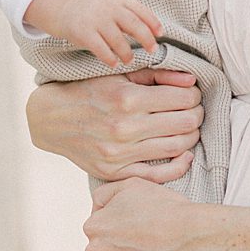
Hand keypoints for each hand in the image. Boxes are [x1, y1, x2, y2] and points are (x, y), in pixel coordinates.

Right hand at [25, 0, 162, 65]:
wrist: (64, 9)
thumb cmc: (95, 12)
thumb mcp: (112, 5)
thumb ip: (129, 14)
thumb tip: (154, 32)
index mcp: (118, 0)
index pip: (140, 9)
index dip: (153, 22)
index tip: (160, 34)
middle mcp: (108, 7)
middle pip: (133, 23)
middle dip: (146, 38)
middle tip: (152, 50)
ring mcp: (95, 19)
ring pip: (117, 39)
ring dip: (126, 52)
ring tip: (129, 60)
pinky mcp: (83, 32)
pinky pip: (100, 48)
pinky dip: (110, 58)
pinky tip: (114, 63)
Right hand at [26, 68, 203, 181]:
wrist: (51, 119)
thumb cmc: (89, 91)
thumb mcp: (120, 75)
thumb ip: (158, 75)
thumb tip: (192, 79)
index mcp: (127, 99)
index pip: (183, 98)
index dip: (195, 94)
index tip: (192, 93)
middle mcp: (125, 128)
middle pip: (185, 122)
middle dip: (197, 113)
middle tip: (195, 109)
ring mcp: (119, 154)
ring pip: (177, 147)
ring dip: (191, 135)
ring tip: (188, 127)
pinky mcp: (115, 172)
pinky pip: (158, 175)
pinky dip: (179, 165)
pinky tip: (184, 154)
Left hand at [83, 177, 211, 250]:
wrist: (193, 238)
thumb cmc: (167, 210)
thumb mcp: (133, 184)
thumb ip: (106, 193)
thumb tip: (96, 206)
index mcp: (94, 225)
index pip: (97, 228)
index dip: (116, 227)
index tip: (134, 229)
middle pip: (98, 250)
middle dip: (114, 249)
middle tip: (140, 246)